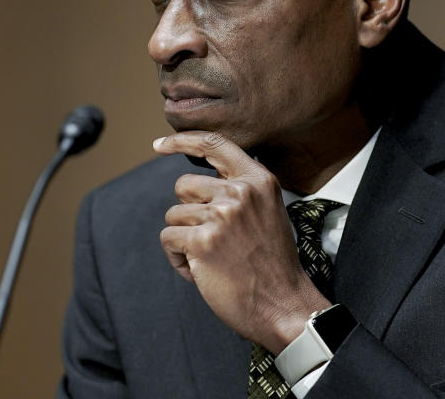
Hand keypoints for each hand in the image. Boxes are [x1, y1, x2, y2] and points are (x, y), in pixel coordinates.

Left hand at [155, 131, 331, 352]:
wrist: (284, 304)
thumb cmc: (272, 263)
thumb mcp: (268, 211)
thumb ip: (240, 190)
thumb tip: (199, 181)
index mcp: (258, 180)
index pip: (214, 143)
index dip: (181, 140)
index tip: (160, 144)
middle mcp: (240, 191)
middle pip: (184, 185)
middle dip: (189, 212)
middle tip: (214, 238)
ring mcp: (221, 215)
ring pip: (174, 214)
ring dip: (184, 238)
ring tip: (210, 258)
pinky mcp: (202, 241)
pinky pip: (168, 238)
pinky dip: (177, 258)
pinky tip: (200, 271)